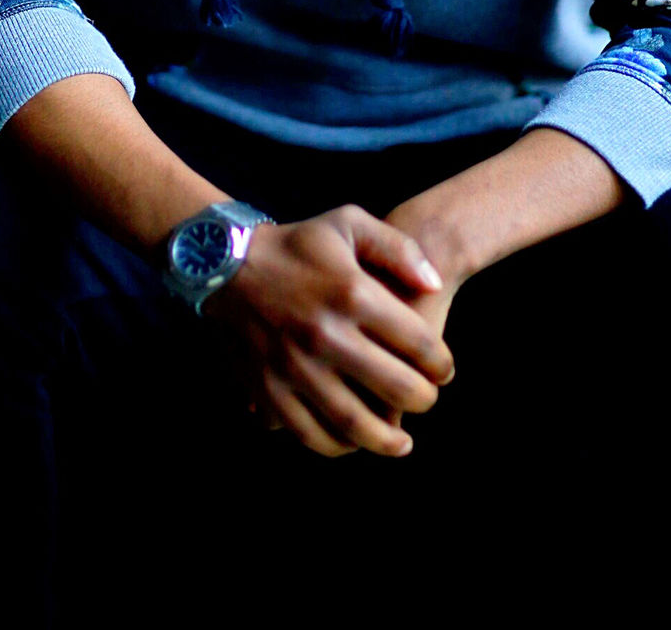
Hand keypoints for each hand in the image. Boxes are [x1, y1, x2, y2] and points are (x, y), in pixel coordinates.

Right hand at [207, 204, 453, 458]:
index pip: (418, 342)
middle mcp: (325, 333)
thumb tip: (434, 284)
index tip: (444, 370)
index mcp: (351, 292)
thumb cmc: (298, 244)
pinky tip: (353, 443)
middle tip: (428, 400)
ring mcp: (294, 366)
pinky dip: (336, 446)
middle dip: (423, 399)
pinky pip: (308, 432)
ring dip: (386, 440)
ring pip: (354, 421)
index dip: (441, 363)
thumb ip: (398, 248)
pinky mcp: (268, 389)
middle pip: (395, 386)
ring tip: (402, 444)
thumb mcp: (349, 223)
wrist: (226, 264)